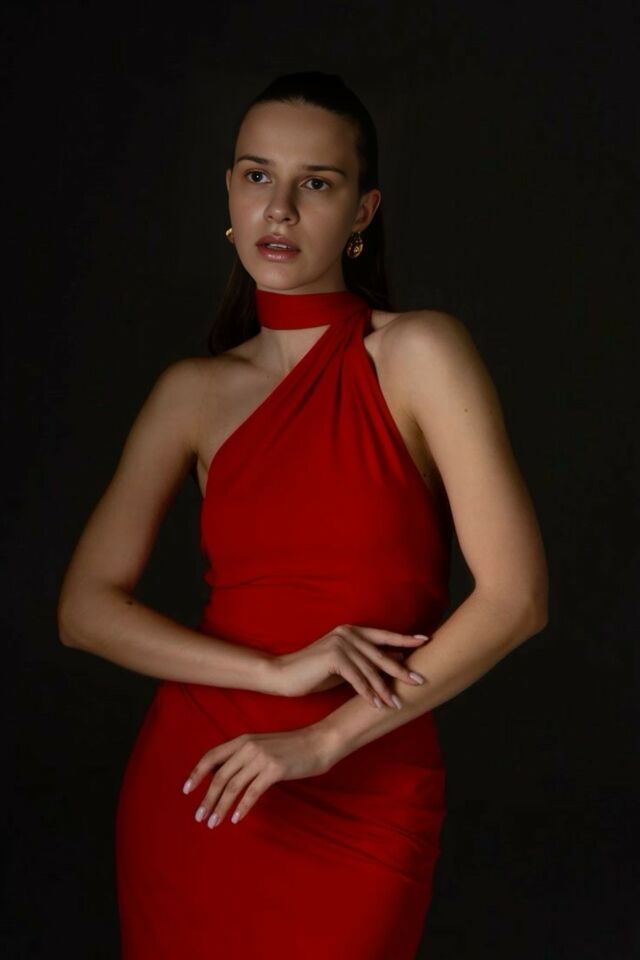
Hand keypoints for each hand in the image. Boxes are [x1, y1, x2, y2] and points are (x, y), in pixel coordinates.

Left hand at [181, 725, 329, 827]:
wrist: (318, 742)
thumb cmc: (290, 747)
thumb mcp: (262, 746)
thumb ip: (242, 756)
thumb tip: (221, 775)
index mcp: (242, 740)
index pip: (211, 756)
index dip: (196, 773)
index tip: (186, 790)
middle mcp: (248, 746)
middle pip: (219, 776)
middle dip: (207, 798)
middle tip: (199, 817)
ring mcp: (261, 757)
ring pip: (233, 786)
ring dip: (221, 806)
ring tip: (213, 823)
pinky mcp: (274, 769)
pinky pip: (252, 792)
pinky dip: (242, 807)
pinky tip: (235, 818)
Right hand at [272, 624, 428, 708]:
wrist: (284, 674)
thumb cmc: (315, 671)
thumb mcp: (345, 664)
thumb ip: (366, 660)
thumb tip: (395, 660)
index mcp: (352, 631)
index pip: (384, 635)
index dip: (405, 638)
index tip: (426, 641)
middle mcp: (348, 633)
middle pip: (381, 654)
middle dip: (401, 670)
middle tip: (420, 681)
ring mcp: (340, 643)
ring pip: (370, 670)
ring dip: (385, 689)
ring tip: (397, 704)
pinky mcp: (333, 657)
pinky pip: (356, 678)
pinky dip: (367, 693)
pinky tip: (376, 705)